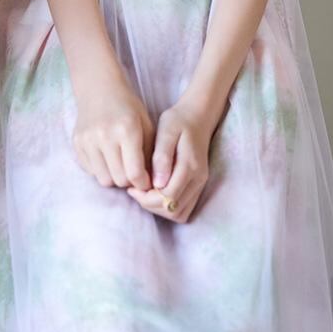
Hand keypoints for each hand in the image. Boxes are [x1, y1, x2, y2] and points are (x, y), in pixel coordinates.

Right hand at [72, 73, 155, 192]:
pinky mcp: (77, 143)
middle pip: (119, 179)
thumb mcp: (146, 125)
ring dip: (114, 177)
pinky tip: (107, 157)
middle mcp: (105, 136)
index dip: (143, 183)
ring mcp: (88, 140)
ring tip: (121, 165)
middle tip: (134, 172)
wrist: (100, 88)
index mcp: (126, 130)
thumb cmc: (128, 107)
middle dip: (130, 181)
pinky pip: (91, 171)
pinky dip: (101, 169)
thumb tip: (151, 182)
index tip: (147, 182)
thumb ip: (149, 154)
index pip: (134, 173)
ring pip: (104, 179)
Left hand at [125, 97, 215, 223]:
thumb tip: (157, 183)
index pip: (167, 197)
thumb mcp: (166, 131)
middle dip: (150, 205)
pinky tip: (155, 192)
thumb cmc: (178, 121)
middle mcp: (198, 179)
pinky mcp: (197, 186)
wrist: (198, 117)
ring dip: (159, 208)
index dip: (147, 197)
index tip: (132, 187)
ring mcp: (200, 184)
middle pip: (173, 210)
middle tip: (136, 190)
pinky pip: (184, 209)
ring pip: (179, 214)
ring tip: (144, 192)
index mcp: (190, 166)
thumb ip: (162, 156)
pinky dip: (167, 207)